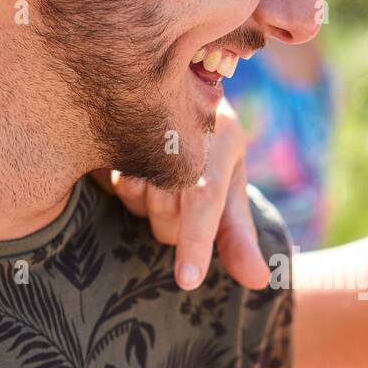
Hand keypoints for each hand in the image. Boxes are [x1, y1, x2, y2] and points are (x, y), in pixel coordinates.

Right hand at [90, 97, 271, 290]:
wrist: (172, 85)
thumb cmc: (207, 146)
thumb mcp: (230, 185)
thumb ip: (238, 236)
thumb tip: (259, 282)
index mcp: (222, 138)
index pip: (206, 196)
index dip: (196, 240)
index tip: (188, 280)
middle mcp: (183, 125)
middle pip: (167, 210)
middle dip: (170, 225)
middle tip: (177, 200)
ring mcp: (141, 122)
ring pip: (134, 197)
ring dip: (144, 204)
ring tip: (156, 176)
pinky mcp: (109, 128)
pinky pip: (109, 182)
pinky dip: (121, 187)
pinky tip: (131, 165)